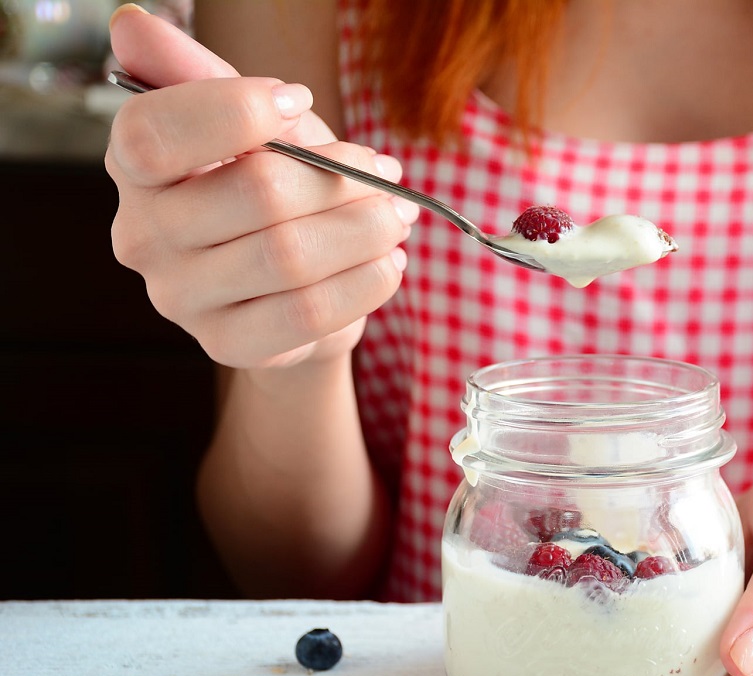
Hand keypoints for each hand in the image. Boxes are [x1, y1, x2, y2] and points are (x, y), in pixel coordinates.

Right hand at [105, 6, 418, 369]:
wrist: (294, 282)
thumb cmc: (271, 188)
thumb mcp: (249, 122)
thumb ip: (200, 74)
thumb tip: (133, 26)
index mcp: (135, 166)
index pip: (154, 133)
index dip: (239, 112)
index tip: (298, 100)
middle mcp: (143, 235)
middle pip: (255, 193)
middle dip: (340, 177)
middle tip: (385, 172)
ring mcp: (180, 297)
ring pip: (290, 256)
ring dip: (364, 229)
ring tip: (396, 215)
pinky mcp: (227, 344)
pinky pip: (308, 313)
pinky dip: (364, 283)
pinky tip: (388, 263)